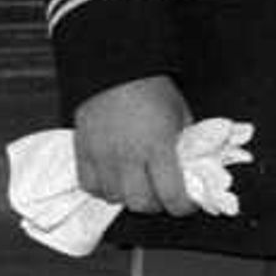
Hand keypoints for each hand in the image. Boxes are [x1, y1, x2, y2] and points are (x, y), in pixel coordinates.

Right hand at [71, 75, 192, 215]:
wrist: (116, 69)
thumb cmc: (154, 91)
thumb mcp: (182, 116)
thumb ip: (186, 145)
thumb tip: (192, 169)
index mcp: (158, 146)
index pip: (171, 194)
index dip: (182, 206)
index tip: (187, 204)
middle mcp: (128, 156)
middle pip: (140, 202)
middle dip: (156, 205)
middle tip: (163, 197)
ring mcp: (102, 155)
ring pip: (113, 197)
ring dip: (129, 197)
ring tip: (138, 187)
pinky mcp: (82, 151)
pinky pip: (89, 185)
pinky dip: (103, 189)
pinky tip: (115, 180)